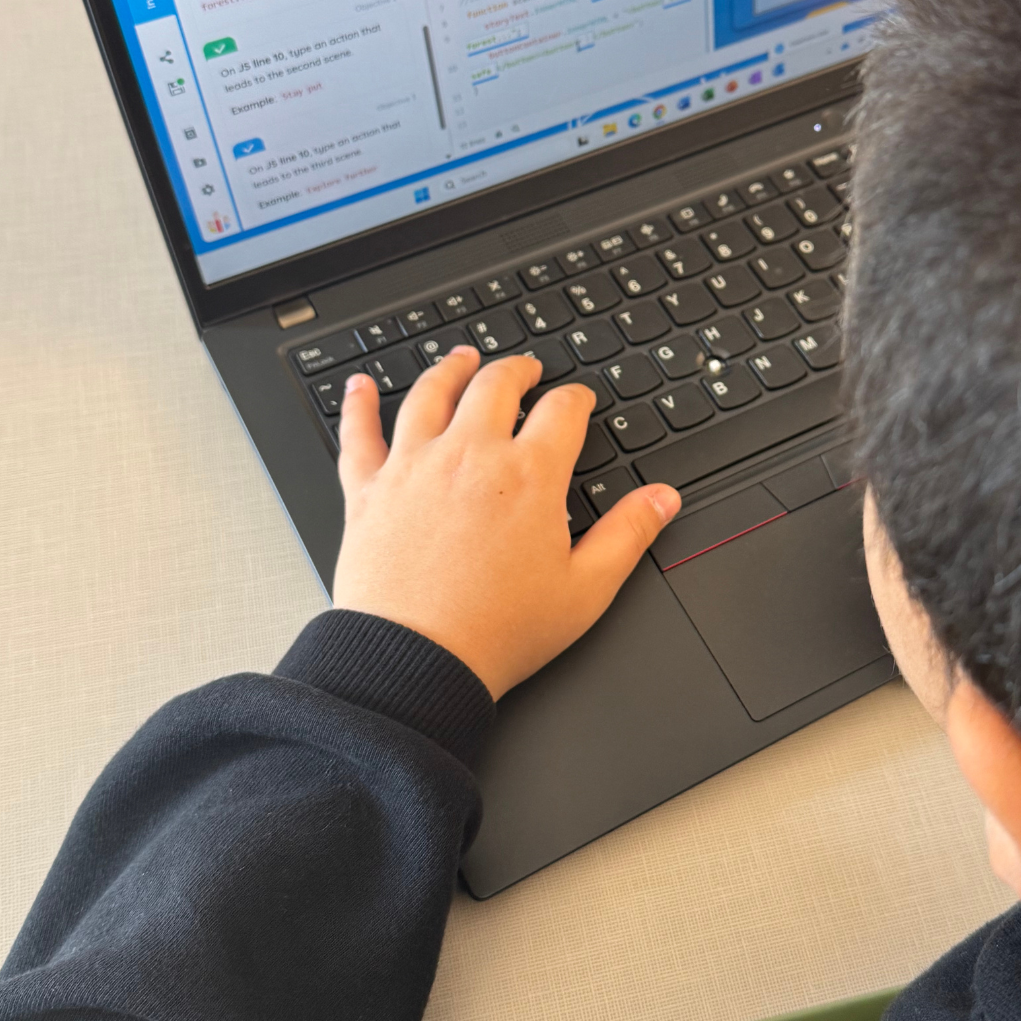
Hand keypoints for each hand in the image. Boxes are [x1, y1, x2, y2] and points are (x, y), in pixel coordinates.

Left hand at [331, 348, 680, 699]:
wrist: (415, 661)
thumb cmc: (498, 632)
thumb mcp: (585, 590)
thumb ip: (627, 535)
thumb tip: (661, 499)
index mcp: (529, 476)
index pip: (562, 411)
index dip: (577, 398)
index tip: (580, 399)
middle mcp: (470, 456)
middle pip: (495, 386)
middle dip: (517, 370)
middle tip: (525, 369)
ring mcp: (414, 466)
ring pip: (431, 394)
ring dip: (450, 370)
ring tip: (461, 359)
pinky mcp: (368, 490)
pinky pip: (359, 433)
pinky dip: (360, 404)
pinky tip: (361, 386)